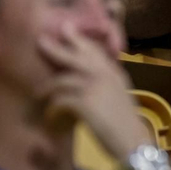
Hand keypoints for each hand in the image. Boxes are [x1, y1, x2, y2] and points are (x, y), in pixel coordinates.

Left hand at [37, 21, 149, 161]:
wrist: (132, 140)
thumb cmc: (127, 123)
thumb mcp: (119, 96)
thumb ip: (106, 84)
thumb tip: (85, 81)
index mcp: (113, 72)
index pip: (94, 50)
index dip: (79, 40)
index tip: (66, 29)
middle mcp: (104, 74)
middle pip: (75, 56)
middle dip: (56, 48)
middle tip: (41, 41)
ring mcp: (94, 86)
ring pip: (62, 80)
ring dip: (47, 89)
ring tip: (38, 94)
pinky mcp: (84, 102)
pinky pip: (60, 101)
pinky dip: (52, 109)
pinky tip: (50, 116)